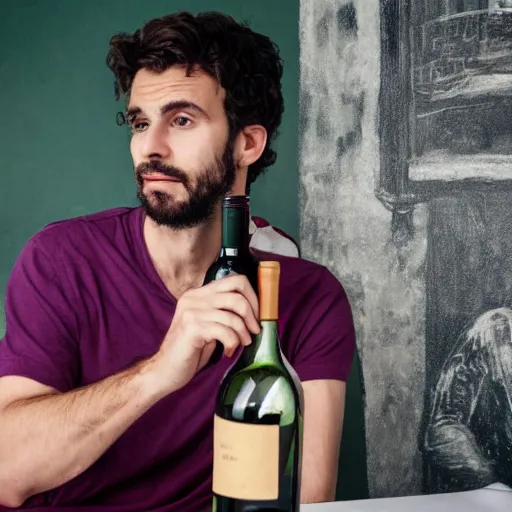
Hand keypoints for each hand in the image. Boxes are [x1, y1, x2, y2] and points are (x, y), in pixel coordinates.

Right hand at [151, 274, 259, 395]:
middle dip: (252, 314)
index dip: (253, 296)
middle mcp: (194, 297)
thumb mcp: (208, 324)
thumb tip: (254, 310)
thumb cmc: (190, 350)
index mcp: (199, 293)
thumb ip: (223, 312)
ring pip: (233, 315)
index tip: (256, 315)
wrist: (165, 370)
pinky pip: (225, 331)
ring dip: (243, 333)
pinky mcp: (192, 327)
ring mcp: (192, 311)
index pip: (235, 280)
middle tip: (253, 331)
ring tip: (240, 344)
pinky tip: (227, 351)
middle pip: (237, 294)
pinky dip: (232, 343)